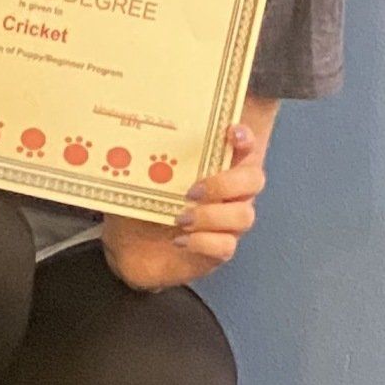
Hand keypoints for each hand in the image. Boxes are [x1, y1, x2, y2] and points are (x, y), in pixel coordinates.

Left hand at [100, 122, 263, 290]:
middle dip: (226, 183)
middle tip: (192, 191)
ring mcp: (228, 224)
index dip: (245, 139)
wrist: (131, 250)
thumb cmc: (143, 207)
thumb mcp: (143, 180)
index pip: (244, 148)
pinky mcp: (219, 251)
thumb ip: (151, 159)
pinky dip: (202, 242)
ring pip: (244, 216)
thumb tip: (133, 134)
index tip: (231, 133)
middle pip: (253, 180)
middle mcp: (230, 194)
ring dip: (212, 215)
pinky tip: (179, 240)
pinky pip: (226, 246)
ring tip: (180, 219)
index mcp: (216, 169)